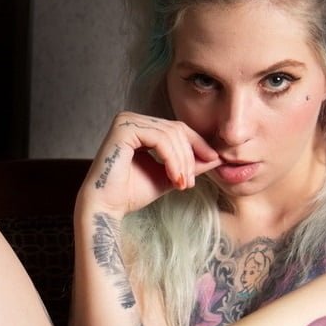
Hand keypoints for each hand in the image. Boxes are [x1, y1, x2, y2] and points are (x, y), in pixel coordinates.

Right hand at [77, 112, 220, 217]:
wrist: (106, 207)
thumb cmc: (130, 194)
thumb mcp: (169, 176)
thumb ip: (190, 165)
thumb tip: (218, 158)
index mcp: (140, 126)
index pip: (177, 128)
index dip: (198, 144)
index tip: (213, 161)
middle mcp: (131, 119)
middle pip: (176, 129)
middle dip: (190, 156)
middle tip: (190, 182)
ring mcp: (126, 121)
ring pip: (170, 134)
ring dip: (182, 161)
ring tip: (182, 184)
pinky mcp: (123, 129)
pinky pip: (159, 139)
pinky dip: (172, 159)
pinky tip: (174, 177)